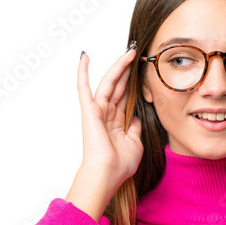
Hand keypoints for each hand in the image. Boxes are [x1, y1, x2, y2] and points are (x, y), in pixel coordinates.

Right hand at [76, 45, 143, 187]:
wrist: (108, 173)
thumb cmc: (120, 164)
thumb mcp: (135, 143)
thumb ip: (135, 127)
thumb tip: (136, 116)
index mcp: (117, 121)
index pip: (126, 96)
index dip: (134, 82)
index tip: (142, 69)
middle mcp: (107, 113)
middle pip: (119, 85)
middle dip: (128, 69)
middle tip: (136, 53)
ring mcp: (98, 110)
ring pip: (109, 82)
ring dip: (118, 66)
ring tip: (128, 51)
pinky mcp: (89, 109)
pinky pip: (84, 87)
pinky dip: (82, 72)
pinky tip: (84, 56)